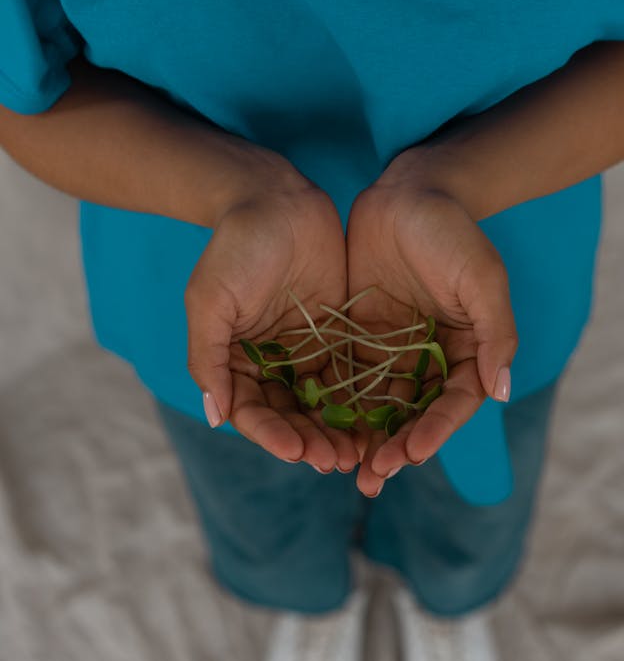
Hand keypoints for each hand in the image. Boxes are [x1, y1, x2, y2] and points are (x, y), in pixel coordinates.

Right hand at [185, 154, 359, 471]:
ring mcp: (304, 353)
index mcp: (235, 361)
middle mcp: (269, 364)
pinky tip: (378, 421)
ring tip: (359, 454)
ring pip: (322, 406)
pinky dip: (360, 403)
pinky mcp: (337, 338)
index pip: (252, 412)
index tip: (296, 452)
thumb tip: (216, 416)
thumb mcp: (210, 301)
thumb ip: (208, 358)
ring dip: (338, 432)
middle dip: (311, 442)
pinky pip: (349, 378)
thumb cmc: (235, 247)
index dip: (272, 435)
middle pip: (290, 417)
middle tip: (336, 462)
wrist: (275, 198)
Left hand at [346, 153, 518, 495]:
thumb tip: (500, 391)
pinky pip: (345, 378)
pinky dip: (334, 406)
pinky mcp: (357, 337)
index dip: (434, 432)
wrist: (408, 189)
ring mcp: (392, 350)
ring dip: (361, 439)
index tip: (410, 454)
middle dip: (394, 448)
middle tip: (370, 478)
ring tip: (340, 469)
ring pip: (377, 405)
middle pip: (413, 415)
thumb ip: (495, 333)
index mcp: (466, 350)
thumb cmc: (452, 231)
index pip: (453, 404)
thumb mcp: (483, 277)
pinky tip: (315, 429)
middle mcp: (430, 358)